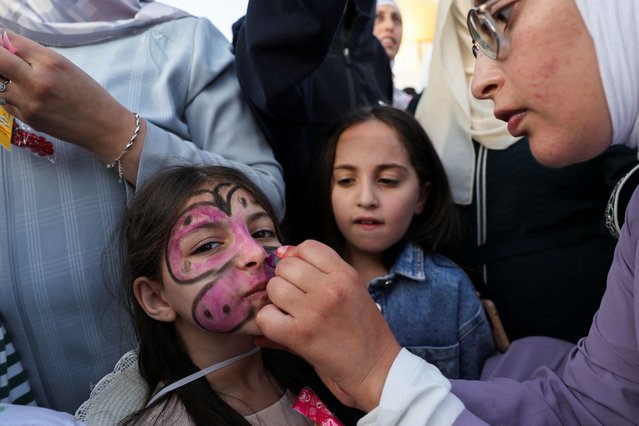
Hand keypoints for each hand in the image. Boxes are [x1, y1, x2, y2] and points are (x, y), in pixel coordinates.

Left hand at [0, 31, 144, 181]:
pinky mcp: (27, 118)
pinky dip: (11, 96)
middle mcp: (36, 82)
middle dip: (0, 59)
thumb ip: (34, 54)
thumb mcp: (66, 66)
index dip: (3, 41)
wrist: (103, 127)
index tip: (5, 44)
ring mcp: (28, 103)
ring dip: (4, 78)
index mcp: (50, 63)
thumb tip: (4, 44)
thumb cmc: (89, 94)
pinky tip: (28, 97)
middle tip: (7, 61)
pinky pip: (5, 101)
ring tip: (20, 80)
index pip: (9, 42)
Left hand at [256, 240, 400, 410]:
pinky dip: (269, 322)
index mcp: (345, 274)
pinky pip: (266, 316)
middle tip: (297, 298)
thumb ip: (322, 268)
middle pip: (286, 265)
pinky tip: (284, 327)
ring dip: (277, 300)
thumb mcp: (352, 287)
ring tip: (292, 312)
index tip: (303, 275)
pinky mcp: (300, 335)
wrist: (374, 365)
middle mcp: (330, 288)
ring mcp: (314, 311)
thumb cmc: (362, 327)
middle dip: (287, 280)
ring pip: (274, 287)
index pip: (307, 246)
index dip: (299, 258)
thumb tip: (283, 252)